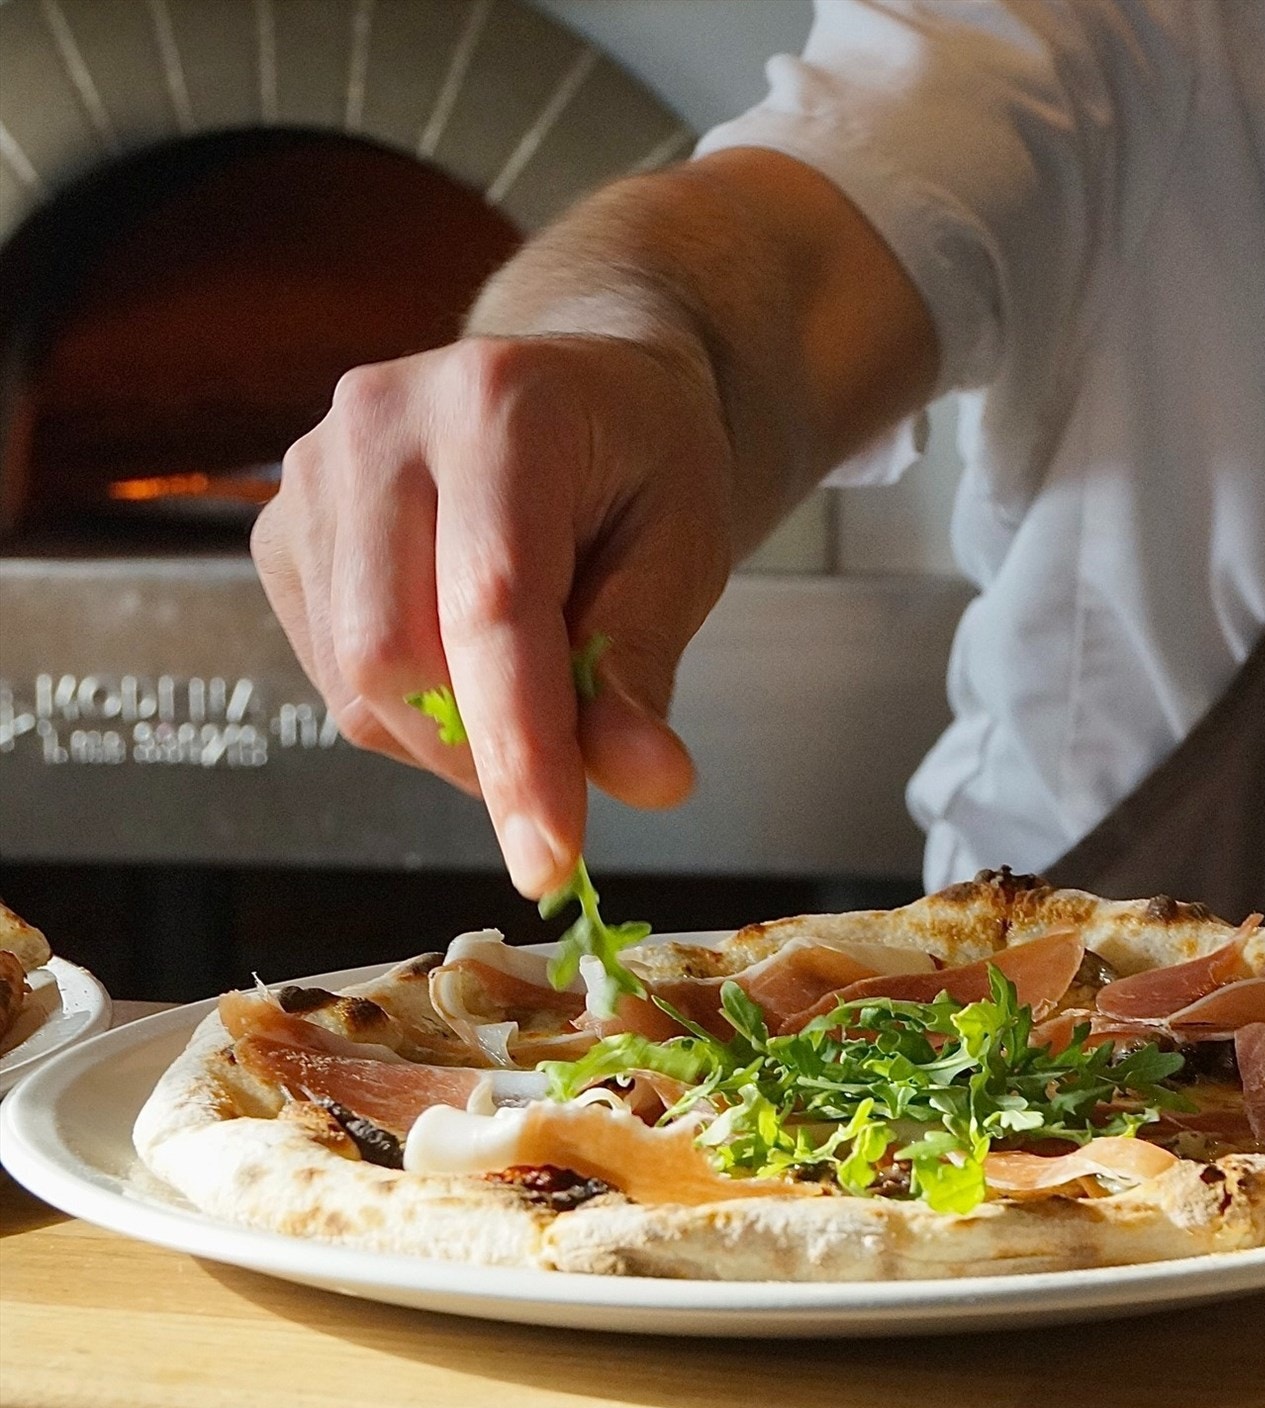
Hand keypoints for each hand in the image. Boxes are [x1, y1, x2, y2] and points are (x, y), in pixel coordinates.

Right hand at [251, 333, 733, 895]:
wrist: (579, 391)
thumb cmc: (642, 464)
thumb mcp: (682, 552)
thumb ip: (643, 664)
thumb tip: (645, 782)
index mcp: (500, 407)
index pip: (493, 609)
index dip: (521, 749)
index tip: (551, 859)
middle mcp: (382, 423)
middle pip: (396, 654)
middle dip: (482, 756)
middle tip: (558, 782)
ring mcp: (314, 473)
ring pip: (356, 681)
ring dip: (448, 740)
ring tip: (525, 696)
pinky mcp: (282, 531)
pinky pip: (333, 676)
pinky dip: (408, 714)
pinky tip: (465, 668)